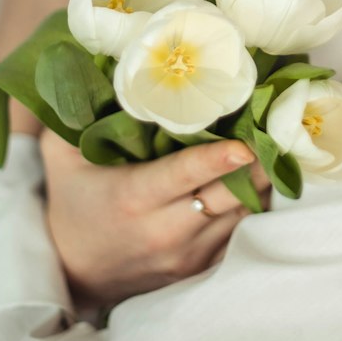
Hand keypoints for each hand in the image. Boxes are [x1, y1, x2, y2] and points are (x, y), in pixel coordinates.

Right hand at [39, 128, 272, 306]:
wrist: (73, 275)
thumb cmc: (71, 204)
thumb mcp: (61, 157)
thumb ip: (76, 114)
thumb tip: (102, 65)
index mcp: (132, 198)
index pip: (184, 175)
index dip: (218, 158)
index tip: (248, 143)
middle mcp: (164, 231)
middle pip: (227, 194)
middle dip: (258, 162)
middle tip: (279, 128)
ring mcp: (186, 255)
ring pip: (241, 213)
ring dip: (261, 182)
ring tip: (278, 146)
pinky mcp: (200, 268)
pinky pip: (240, 234)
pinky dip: (255, 206)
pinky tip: (263, 179)